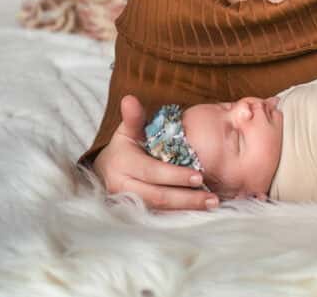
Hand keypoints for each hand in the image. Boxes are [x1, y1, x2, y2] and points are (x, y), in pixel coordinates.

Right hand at [92, 94, 219, 211]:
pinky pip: (160, 218)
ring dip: (187, 208)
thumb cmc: (123, 148)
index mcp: (123, 164)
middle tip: (212, 197)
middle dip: (187, 197)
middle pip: (158, 196)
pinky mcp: (136, 215)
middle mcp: (123, 187)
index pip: (152, 172)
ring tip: (212, 204)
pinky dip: (180, 216)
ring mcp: (128, 204)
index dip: (175, 176)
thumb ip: (133, 118)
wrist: (104, 173)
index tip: (199, 176)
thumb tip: (129, 99)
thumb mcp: (127, 131)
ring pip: (160, 210)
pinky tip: (199, 213)